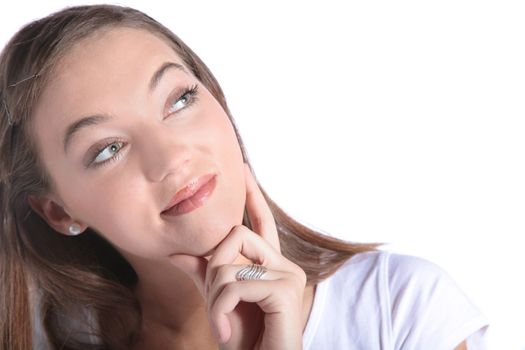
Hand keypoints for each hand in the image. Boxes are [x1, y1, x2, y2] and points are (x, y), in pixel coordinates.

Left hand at [169, 163, 306, 348]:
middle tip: (214, 302)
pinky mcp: (286, 291)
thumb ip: (203, 274)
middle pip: (235, 235)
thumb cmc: (245, 339)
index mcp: (271, 266)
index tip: (244, 168)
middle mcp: (285, 265)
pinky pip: (236, 284)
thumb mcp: (219, 302)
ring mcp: (289, 276)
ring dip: (214, 297)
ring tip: (221, 323)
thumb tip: (177, 251)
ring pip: (230, 262)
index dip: (253, 195)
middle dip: (213, 269)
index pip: (261, 223)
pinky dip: (220, 309)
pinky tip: (225, 331)